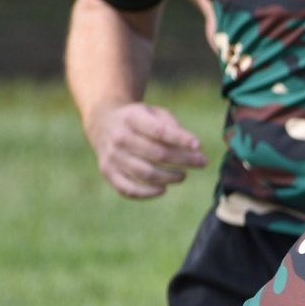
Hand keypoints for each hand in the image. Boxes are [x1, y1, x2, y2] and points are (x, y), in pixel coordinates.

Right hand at [86, 102, 205, 199]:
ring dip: (169, 177)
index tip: (198, 145)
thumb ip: (172, 126)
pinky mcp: (107, 171)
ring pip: (146, 173)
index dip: (180, 139)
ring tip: (183, 175)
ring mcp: (112, 155)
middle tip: (201, 162)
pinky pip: (128, 189)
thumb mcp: (153, 112)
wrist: (103, 123)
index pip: (159, 131)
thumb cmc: (139, 120)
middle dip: (184, 160)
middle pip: (157, 154)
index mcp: (131, 118)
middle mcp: (119, 137)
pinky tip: (163, 189)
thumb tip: (193, 147)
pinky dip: (147, 193)